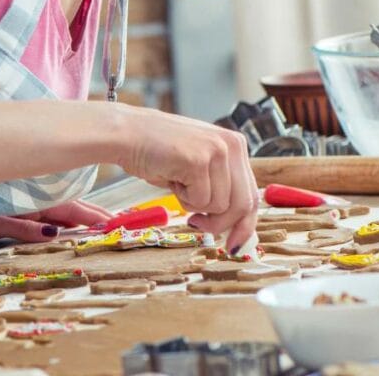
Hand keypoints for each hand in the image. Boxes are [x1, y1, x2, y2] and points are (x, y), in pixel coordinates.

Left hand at [0, 199, 113, 249]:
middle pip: (67, 208)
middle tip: (116, 224)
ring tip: (101, 224)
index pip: (67, 209)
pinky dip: (63, 219)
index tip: (111, 222)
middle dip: (91, 215)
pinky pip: (46, 215)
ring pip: (58, 211)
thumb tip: (52, 232)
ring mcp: (22, 208)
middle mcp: (26, 203)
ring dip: (80, 216)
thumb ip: (19, 228)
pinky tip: (71, 224)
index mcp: (25, 203)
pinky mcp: (14, 215)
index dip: (90, 216)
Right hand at [113, 104, 258, 253]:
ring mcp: (216, 151)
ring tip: (177, 181)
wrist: (127, 134)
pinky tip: (170, 177)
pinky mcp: (198, 160)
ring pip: (219, 206)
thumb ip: (220, 185)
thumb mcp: (200, 165)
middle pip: (242, 205)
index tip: (234, 244)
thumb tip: (236, 225)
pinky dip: (182, 198)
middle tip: (196, 224)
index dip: (245, 225)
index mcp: (235, 144)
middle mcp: (232, 145)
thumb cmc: (158, 153)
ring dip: (193, 204)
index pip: (252, 194)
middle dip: (220, 224)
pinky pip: (200, 201)